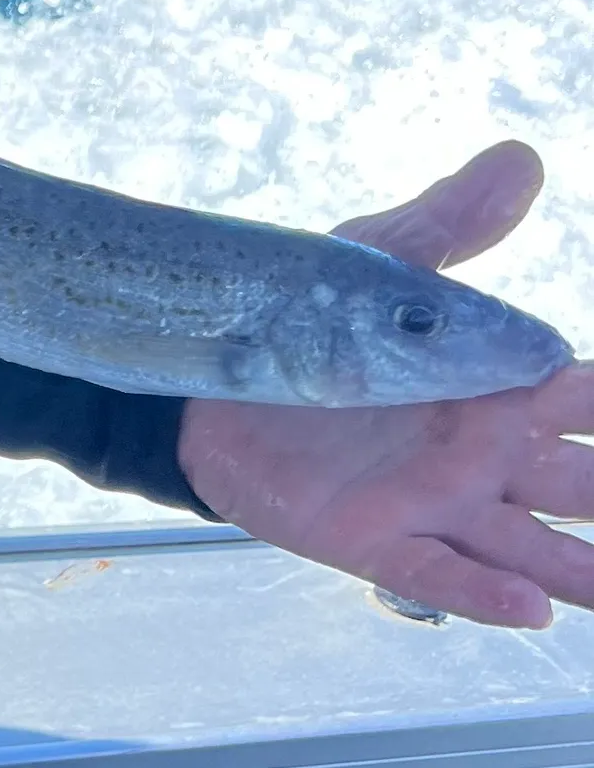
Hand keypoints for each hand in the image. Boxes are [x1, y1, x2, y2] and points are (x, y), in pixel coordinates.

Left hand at [178, 140, 593, 628]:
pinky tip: (531, 609)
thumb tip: (521, 158)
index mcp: (492, 390)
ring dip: (582, 569)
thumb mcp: (382, 266)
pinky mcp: (371, 538)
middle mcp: (478, 456)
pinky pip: (436, 574)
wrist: (211, 381)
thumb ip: (451, 226)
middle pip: (582, 483)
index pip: (589, 402)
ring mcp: (430, 502)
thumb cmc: (311, 322)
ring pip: (529, 548)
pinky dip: (483, 595)